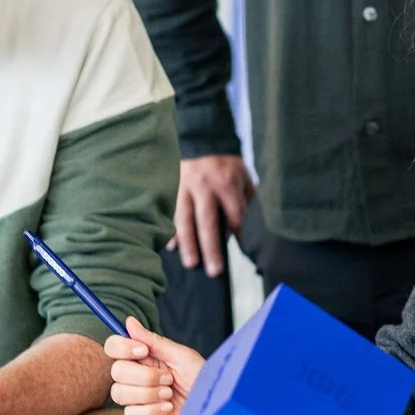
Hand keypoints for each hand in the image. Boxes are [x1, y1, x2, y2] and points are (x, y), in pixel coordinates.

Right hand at [106, 316, 204, 414]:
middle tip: (168, 378)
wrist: (213, 407)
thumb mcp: (182, 356)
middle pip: (116, 371)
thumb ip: (154, 341)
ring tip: (169, 393)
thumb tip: (129, 322)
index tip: (143, 351)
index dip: (122, 348)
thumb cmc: (203, 379)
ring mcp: (137, 398)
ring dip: (149, 393)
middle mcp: (137, 376)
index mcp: (144, 357)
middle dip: (144, 375)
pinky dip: (152, 410)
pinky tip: (167, 408)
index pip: (114, 347)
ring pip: (119, 393)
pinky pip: (130, 414)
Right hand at [174, 154, 253, 276]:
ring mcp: (183, 186)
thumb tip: (244, 233)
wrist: (201, 143)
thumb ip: (245, 203)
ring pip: (184, 219)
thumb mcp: (243, 179)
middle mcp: (203, 183)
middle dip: (211, 248)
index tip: (241, 252)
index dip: (238, 234)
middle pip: (207, 221)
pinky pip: (169, 213)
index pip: (234, 214)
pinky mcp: (170, 188)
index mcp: (226, 181)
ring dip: (187, 243)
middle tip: (215, 271)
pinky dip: (169, 230)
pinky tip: (170, 246)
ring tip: (191, 263)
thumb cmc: (227, 168)